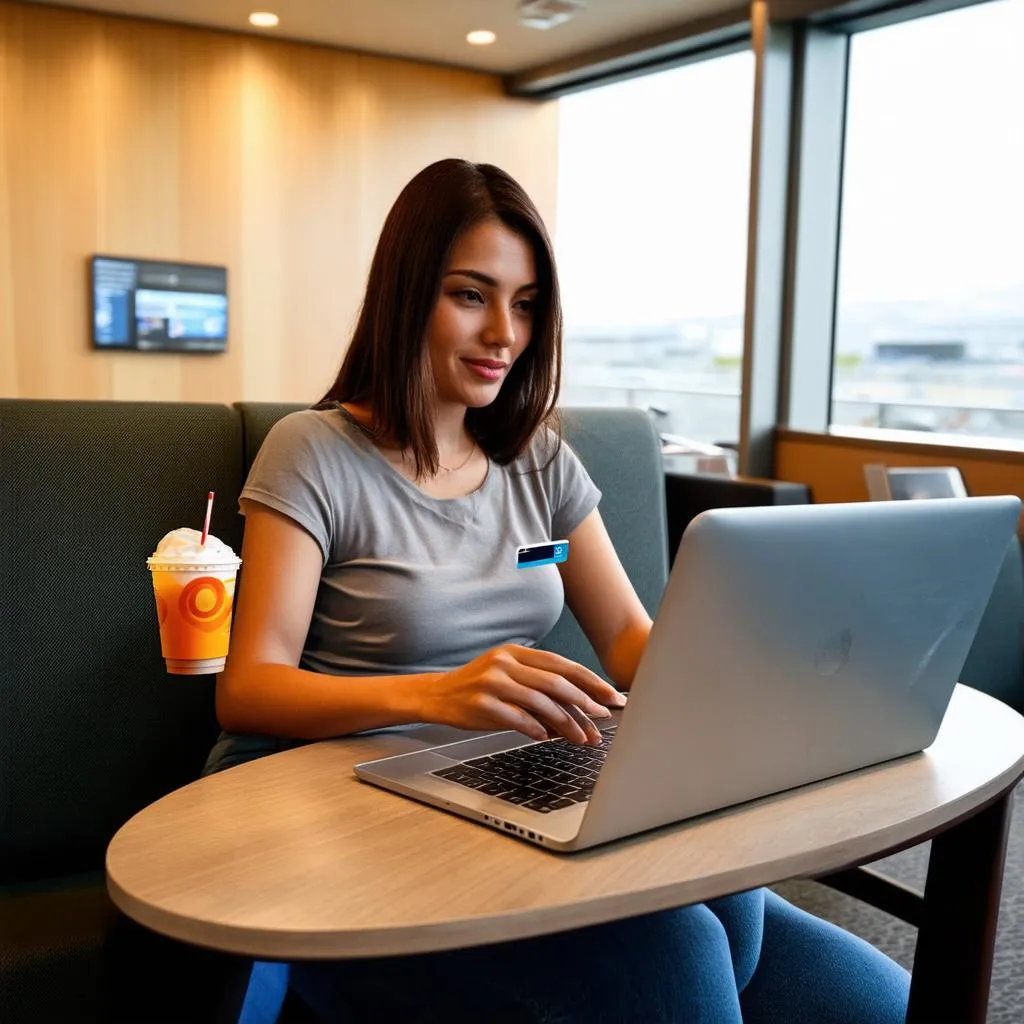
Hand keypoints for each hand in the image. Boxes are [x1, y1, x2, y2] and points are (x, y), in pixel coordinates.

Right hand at [420, 644, 626, 745]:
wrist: (437, 695)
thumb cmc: (479, 688)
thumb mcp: (508, 674)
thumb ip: (540, 684)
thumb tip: (581, 705)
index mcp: (516, 652)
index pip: (561, 664)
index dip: (590, 680)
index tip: (610, 696)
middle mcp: (505, 663)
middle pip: (555, 682)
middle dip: (585, 702)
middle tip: (603, 719)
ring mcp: (492, 683)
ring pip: (541, 703)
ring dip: (566, 723)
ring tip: (582, 738)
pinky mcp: (482, 705)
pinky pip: (517, 719)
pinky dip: (536, 729)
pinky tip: (546, 737)